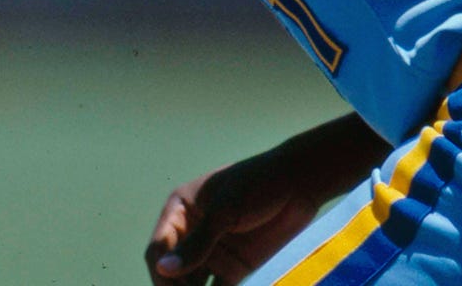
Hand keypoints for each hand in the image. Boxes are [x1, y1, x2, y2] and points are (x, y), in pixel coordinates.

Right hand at [145, 155, 322, 284]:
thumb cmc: (258, 185)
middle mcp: (191, 233)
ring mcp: (212, 253)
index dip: (162, 272)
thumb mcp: (225, 211)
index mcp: (180, 211)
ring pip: (192, 284)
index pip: (159, 248)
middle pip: (173, 271)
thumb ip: (197, 244)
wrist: (301, 184)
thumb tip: (164, 269)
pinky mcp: (233, 268)